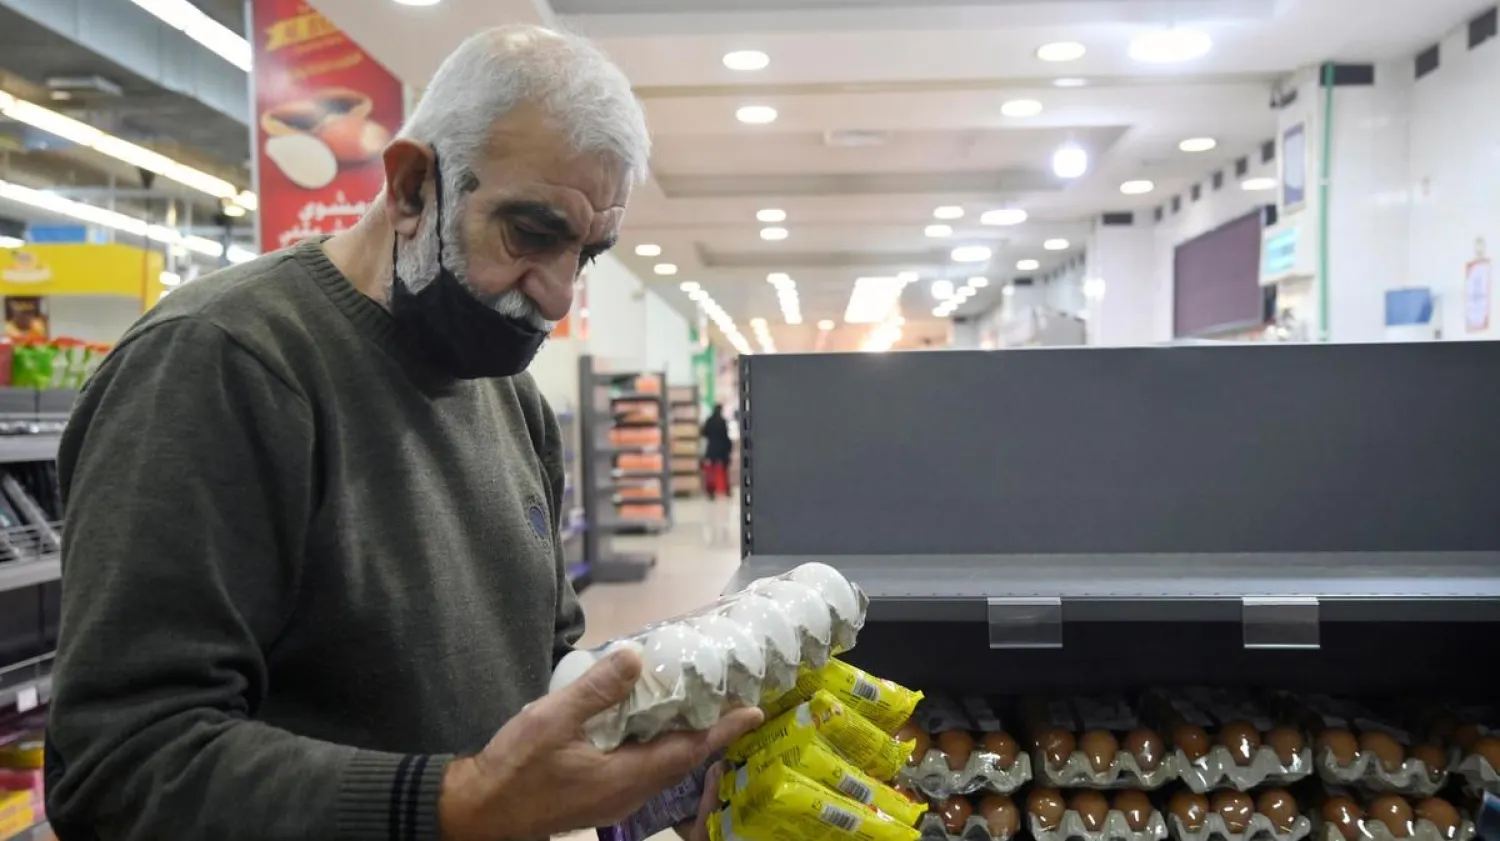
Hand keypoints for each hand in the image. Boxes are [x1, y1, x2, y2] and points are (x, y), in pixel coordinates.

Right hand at [439, 649, 761, 840]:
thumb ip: (597, 690)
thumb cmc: (515, 768)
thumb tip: (637, 658)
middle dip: (709, 732)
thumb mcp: (553, 720)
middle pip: (682, 761)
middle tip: (730, 700)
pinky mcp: (599, 797)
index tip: (753, 711)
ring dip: (684, 740)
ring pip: (662, 768)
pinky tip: (649, 726)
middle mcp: (629, 793)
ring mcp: (614, 800)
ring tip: (697, 708)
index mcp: (626, 776)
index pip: (689, 750)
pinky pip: (643, 771)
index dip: (722, 729)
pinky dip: (658, 747)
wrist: (478, 812)